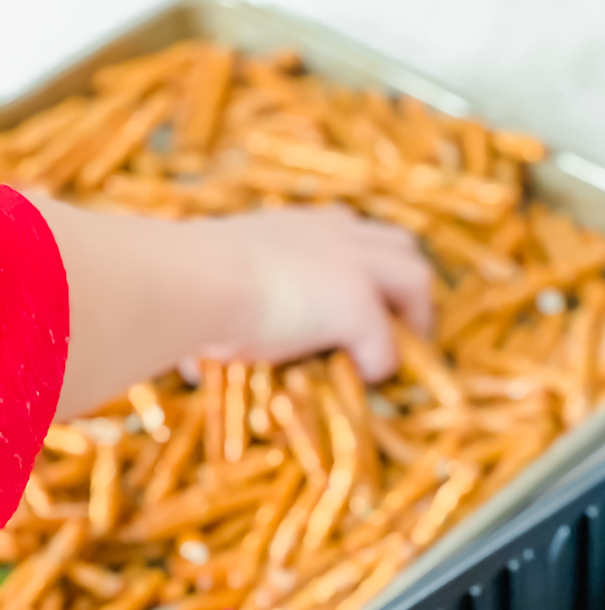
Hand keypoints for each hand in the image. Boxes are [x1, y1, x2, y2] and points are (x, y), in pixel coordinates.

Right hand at [30, 195, 433, 418]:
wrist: (190, 281)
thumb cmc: (183, 285)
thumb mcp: (208, 290)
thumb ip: (217, 318)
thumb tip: (191, 364)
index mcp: (294, 227)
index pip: (348, 229)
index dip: (362, 263)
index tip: (354, 294)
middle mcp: (332, 234)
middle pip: (400, 244)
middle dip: (406, 286)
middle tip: (399, 328)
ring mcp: (352, 265)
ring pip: (417, 278)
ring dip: (414, 320)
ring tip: (398, 358)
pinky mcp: (358, 304)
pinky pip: (387, 346)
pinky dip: (380, 366)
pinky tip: (361, 382)